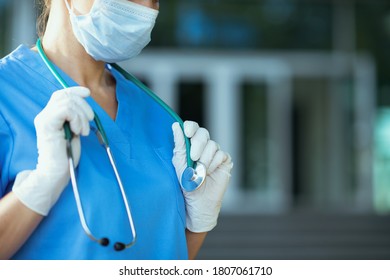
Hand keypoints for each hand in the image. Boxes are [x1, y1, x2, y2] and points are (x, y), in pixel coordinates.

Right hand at [13, 87, 93, 215]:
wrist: (56, 172)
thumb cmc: (66, 155)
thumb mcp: (74, 132)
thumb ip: (75, 118)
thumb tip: (85, 105)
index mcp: (51, 116)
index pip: (61, 94)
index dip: (75, 91)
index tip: (88, 93)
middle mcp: (44, 115)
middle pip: (65, 96)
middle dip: (83, 105)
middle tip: (90, 121)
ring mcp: (44, 119)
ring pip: (68, 102)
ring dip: (82, 116)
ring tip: (83, 132)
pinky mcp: (47, 125)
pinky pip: (66, 110)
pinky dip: (77, 119)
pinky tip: (78, 132)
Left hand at [172, 121, 232, 232]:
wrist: (197, 203)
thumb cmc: (186, 185)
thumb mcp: (179, 164)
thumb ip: (179, 145)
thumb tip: (175, 126)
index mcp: (190, 144)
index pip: (192, 127)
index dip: (191, 127)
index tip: (187, 132)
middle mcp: (203, 146)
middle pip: (203, 133)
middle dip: (197, 145)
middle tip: (193, 158)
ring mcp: (215, 153)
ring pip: (213, 145)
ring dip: (204, 159)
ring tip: (200, 173)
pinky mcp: (225, 161)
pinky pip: (221, 155)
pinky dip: (213, 165)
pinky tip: (209, 174)